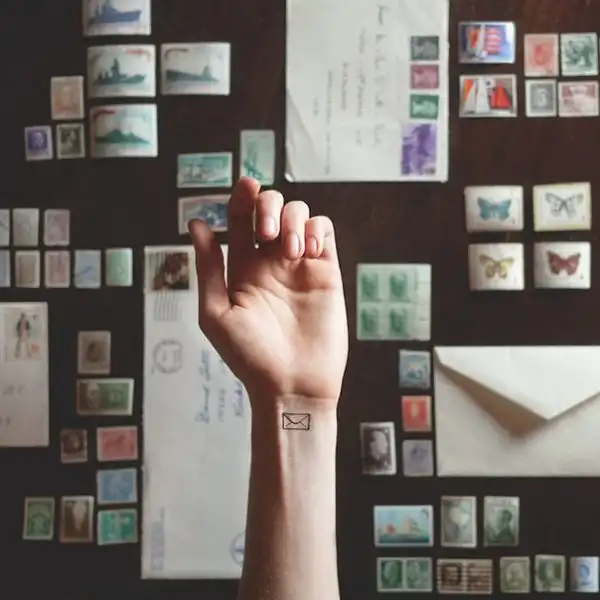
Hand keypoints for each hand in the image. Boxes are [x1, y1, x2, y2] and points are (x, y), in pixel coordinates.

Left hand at [189, 177, 348, 407]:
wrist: (292, 385)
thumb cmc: (249, 357)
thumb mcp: (216, 313)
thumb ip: (209, 267)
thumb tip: (196, 223)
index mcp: (242, 268)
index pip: (240, 219)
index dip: (241, 197)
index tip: (245, 186)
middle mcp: (271, 262)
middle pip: (271, 208)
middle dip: (269, 206)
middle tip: (268, 233)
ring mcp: (300, 266)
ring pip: (300, 215)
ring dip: (294, 220)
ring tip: (292, 253)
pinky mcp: (326, 272)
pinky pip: (324, 232)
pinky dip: (317, 229)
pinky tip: (310, 251)